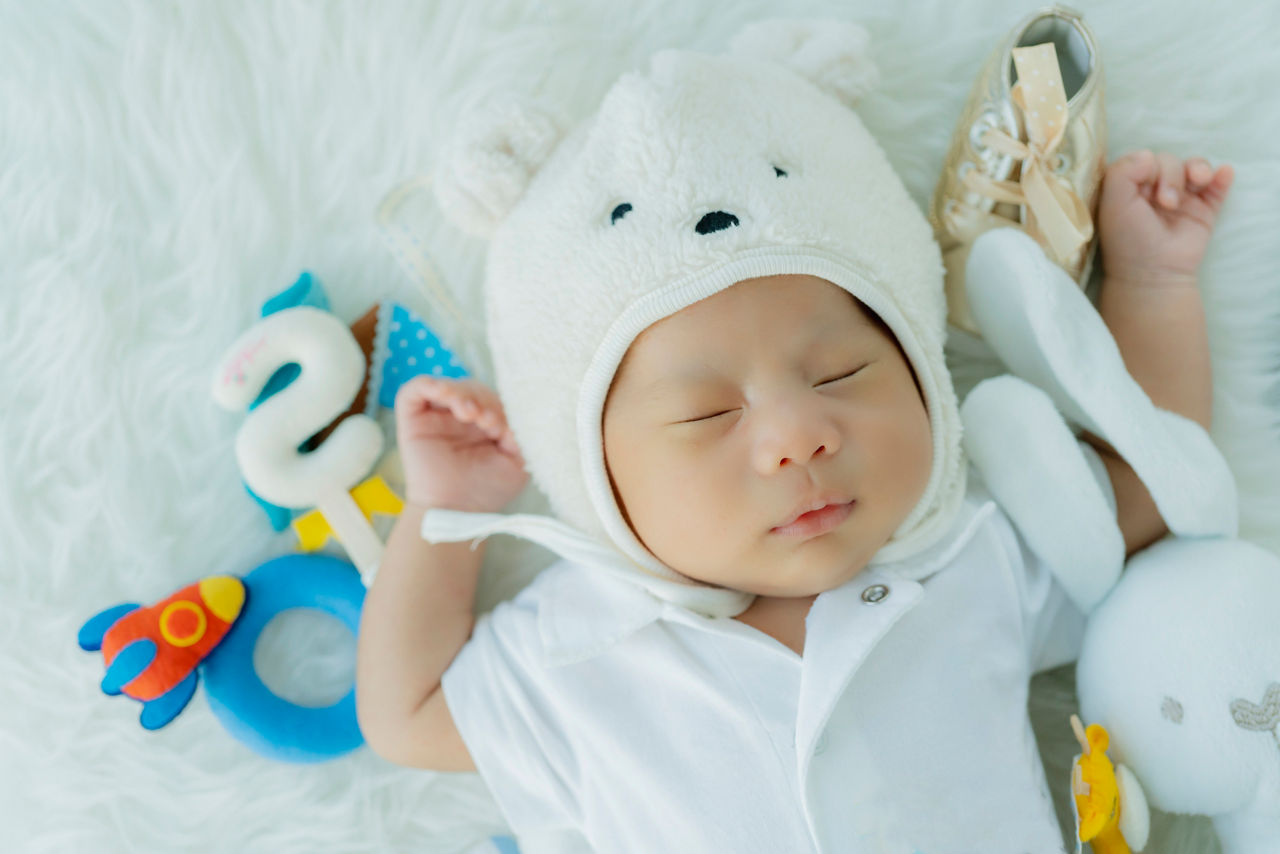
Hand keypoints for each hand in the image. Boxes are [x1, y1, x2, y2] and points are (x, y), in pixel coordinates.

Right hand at [393, 376, 527, 511]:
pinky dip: (429, 385)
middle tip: (487, 422)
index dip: (499, 405)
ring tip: (470, 413)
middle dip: (482, 400)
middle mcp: (459, 416)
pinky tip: (444, 394)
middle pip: (471, 388)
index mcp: (485, 422)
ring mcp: (436, 416)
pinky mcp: (412, 419)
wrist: (456, 511)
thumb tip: (519, 413)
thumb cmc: (486, 489)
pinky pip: (414, 390)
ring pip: (447, 386)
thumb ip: (523, 434)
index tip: (503, 427)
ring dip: (461, 393)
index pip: (493, 397)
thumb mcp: (517, 461)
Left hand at [1096, 149, 1233, 289]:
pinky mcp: (1204, 210)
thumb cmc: (1128, 239)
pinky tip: (1224, 173)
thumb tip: (1148, 154)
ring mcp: (1182, 199)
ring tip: (1198, 182)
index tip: (1145, 190)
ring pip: (1194, 167)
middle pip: (1170, 161)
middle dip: (1170, 175)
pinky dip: (1222, 176)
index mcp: (1131, 187)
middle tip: (1166, 202)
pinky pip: (1218, 186)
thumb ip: (1122, 172)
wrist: (1153, 272)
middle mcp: (1155, 190)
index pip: (1145, 158)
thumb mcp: (1114, 204)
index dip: (1148, 166)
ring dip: (1197, 169)